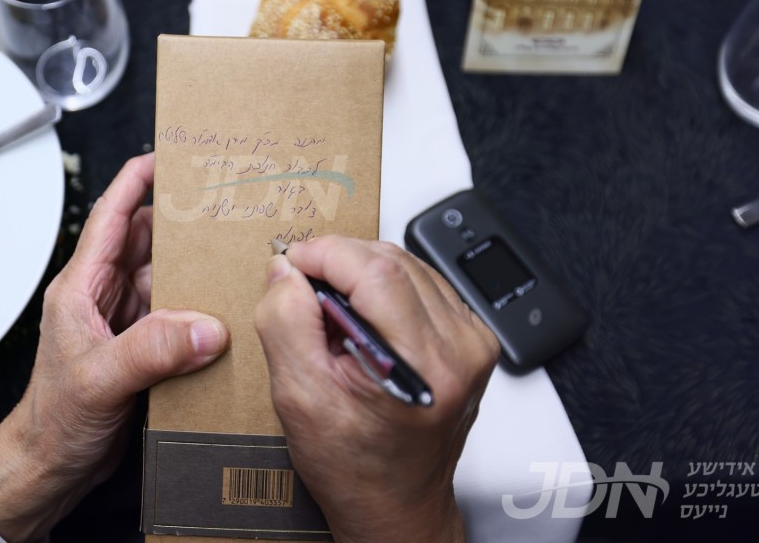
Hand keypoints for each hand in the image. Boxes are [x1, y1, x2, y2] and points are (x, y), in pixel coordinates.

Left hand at [0, 153, 228, 540]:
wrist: (50, 470)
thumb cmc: (52, 422)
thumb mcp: (100, 380)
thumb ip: (152, 350)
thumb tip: (205, 327)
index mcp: (81, 289)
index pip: (110, 220)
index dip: (134, 182)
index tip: (164, 156)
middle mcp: (104, 299)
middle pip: (147, 244)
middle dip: (182, 223)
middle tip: (222, 204)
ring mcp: (125, 324)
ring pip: (167, 280)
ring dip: (196, 270)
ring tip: (233, 253)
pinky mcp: (143, 350)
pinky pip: (178, 318)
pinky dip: (201, 311)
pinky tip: (226, 311)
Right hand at [254, 236, 498, 542]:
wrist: (395, 505)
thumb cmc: (354, 466)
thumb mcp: (298, 397)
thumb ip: (286, 322)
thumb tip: (287, 269)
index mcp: (423, 365)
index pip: (374, 270)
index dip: (324, 254)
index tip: (292, 263)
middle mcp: (460, 348)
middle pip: (392, 260)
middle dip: (339, 261)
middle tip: (305, 291)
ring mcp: (472, 341)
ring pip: (407, 264)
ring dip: (361, 272)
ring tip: (335, 317)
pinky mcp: (472, 338)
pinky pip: (422, 283)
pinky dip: (385, 287)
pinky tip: (365, 320)